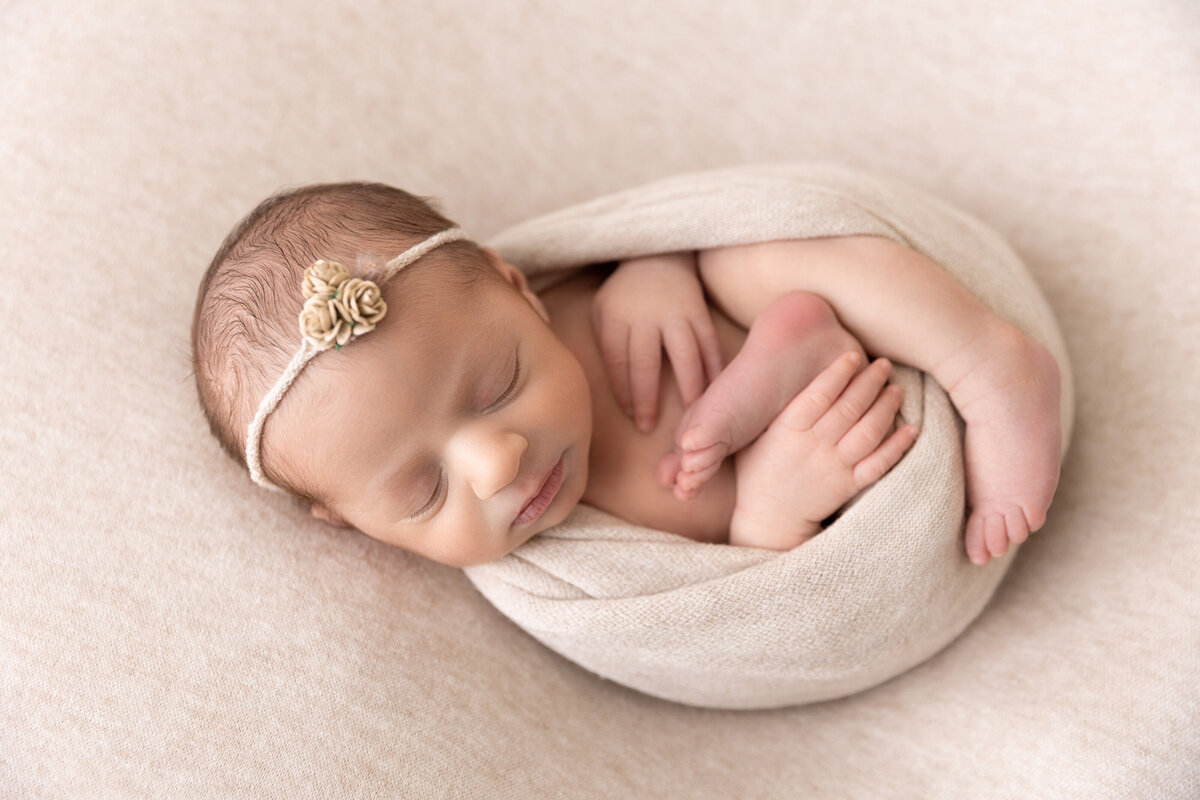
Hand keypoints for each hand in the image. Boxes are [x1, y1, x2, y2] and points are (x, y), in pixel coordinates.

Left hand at [591, 252, 723, 431]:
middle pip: (645, 363)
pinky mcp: (699, 313)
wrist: (656, 257)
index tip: (630, 414)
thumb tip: (617, 390)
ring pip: (685, 356)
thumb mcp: (602, 311)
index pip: (617, 362)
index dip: (623, 391)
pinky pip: (709, 345)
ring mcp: (676, 313)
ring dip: (688, 389)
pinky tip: (715, 392)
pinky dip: (714, 370)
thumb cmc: (624, 295)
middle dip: (646, 399)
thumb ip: (605, 344)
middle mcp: (646, 316)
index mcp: (616, 316)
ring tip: (690, 415)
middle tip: (648, 426)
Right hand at [730, 353, 917, 543]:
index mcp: (788, 429)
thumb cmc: (758, 470)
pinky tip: (910, 429)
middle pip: (849, 408)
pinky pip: (878, 465)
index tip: (852, 356)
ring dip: (885, 408)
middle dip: (870, 382)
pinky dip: (897, 447)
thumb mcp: (756, 436)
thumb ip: (778, 410)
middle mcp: (814, 446)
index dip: (838, 374)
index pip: (818, 395)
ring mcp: (834, 467)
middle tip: (883, 365)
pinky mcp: (848, 485)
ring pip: (867, 432)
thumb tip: (791, 374)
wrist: (769, 518)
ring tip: (895, 389)